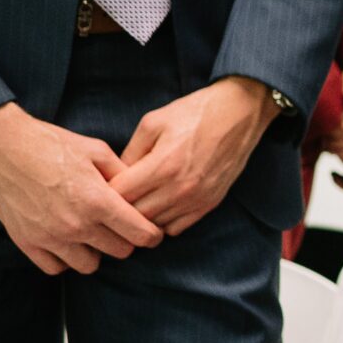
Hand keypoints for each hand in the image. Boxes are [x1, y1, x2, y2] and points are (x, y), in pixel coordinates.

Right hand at [0, 103, 163, 273]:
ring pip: (89, 266)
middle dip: (126, 240)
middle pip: (120, 252)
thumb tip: (144, 191)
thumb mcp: (97, 150)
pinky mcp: (26, 242)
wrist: (1, 145)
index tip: (152, 231)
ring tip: (92, 234)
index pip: (140, 235)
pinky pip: (56, 268)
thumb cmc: (51, 143)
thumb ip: (124, 175)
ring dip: (95, 252)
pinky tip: (67, 241)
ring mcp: (50, 237)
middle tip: (120, 227)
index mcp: (98, 201)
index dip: (152, 235)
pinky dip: (65, 259)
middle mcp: (76, 224)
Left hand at [111, 77, 278, 235]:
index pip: (120, 196)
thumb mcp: (152, 122)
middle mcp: (180, 188)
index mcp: (163, 165)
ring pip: (155, 226)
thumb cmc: (194, 113)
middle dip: (121, 208)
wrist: (239, 113)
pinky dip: (163, 222)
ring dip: (142, 217)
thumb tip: (117, 177)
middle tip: (114, 197)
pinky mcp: (210, 203)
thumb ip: (130, 152)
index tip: (102, 185)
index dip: (105, 192)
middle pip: (135, 215)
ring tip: (136, 202)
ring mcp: (197, 199)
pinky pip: (176, 228)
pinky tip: (159, 205)